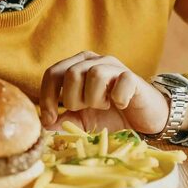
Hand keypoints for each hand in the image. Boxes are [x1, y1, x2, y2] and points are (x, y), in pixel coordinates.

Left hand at [39, 51, 168, 134]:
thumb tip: (44, 126)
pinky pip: (120, 82)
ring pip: (94, 74)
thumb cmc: (111, 116)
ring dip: (95, 99)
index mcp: (77, 66)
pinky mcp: (132, 77)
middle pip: (71, 73)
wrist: (143, 119)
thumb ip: (64, 120)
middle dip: (74, 99)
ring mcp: (114, 66)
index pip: (52, 73)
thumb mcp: (83, 120)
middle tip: (86, 109)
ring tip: (104, 106)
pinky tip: (121, 104)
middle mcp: (94, 61)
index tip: (49, 119)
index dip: (47, 97)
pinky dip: (117, 98)